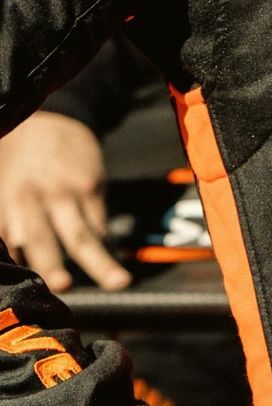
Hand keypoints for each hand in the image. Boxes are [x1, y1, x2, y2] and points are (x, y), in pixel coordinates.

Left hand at [0, 112, 129, 291]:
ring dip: (102, 261)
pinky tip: (110, 258)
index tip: (26, 290)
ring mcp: (69, 191)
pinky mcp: (93, 184)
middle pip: (47, 238)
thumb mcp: (2, 191)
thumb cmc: (18, 165)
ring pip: (86, 233)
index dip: (20, 263)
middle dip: (54, 264)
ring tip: (120, 282)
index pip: (14, 240)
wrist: (51, 120)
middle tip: (63, 288)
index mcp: (11, 202)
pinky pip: (100, 221)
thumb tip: (15, 263)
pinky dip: (103, 242)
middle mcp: (40, 198)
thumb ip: (8, 226)